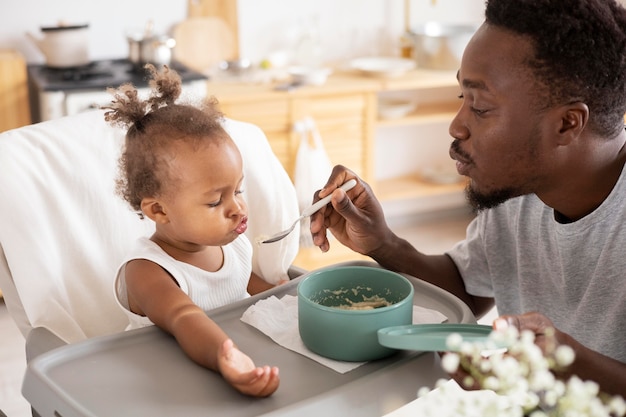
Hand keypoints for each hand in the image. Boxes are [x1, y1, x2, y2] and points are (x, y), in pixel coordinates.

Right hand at [217, 339, 279, 396]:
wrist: (231, 365)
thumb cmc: (229, 359)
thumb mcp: (225, 352)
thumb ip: (225, 347)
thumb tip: (227, 343)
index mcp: (232, 377)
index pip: (242, 380)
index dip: (251, 376)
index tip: (260, 370)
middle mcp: (241, 385)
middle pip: (253, 389)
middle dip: (263, 380)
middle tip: (267, 368)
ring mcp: (249, 387)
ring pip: (261, 392)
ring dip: (271, 383)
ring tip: (275, 370)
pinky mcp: (256, 386)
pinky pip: (266, 390)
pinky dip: (273, 384)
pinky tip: (276, 374)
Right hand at [310, 165, 391, 255]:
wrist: (374, 246)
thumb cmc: (374, 231)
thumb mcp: (362, 221)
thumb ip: (348, 208)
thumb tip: (335, 193)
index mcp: (357, 189)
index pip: (341, 174)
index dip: (331, 181)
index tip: (324, 196)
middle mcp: (344, 194)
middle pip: (323, 194)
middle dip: (317, 211)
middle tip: (316, 228)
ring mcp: (335, 206)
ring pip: (317, 209)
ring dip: (316, 225)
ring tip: (319, 241)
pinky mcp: (330, 218)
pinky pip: (318, 222)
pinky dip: (318, 234)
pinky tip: (324, 246)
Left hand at [446, 312, 569, 389]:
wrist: (561, 357)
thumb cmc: (549, 338)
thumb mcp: (538, 322)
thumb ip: (518, 322)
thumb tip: (497, 325)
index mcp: (524, 365)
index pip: (494, 366)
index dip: (473, 357)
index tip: (459, 346)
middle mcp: (513, 380)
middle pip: (479, 382)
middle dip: (457, 367)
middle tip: (444, 349)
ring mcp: (504, 384)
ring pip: (475, 385)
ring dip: (455, 369)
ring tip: (443, 351)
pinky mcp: (497, 383)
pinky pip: (475, 382)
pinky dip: (461, 370)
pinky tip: (452, 354)